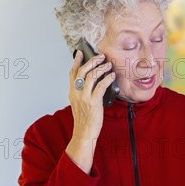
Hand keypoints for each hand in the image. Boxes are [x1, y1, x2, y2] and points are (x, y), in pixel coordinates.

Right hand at [65, 50, 116, 171]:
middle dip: (92, 61)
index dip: (76, 61)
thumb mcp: (79, 104)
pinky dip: (107, 78)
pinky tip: (112, 76)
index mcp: (72, 93)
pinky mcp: (93, 102)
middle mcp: (76, 93)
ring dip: (101, 68)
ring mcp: (84, 97)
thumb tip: (93, 82)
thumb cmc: (84, 120)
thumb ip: (82, 93)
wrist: (84, 133)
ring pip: (91, 76)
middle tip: (100, 56)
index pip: (72, 73)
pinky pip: (101, 86)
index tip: (81, 52)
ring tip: (108, 64)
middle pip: (82, 71)